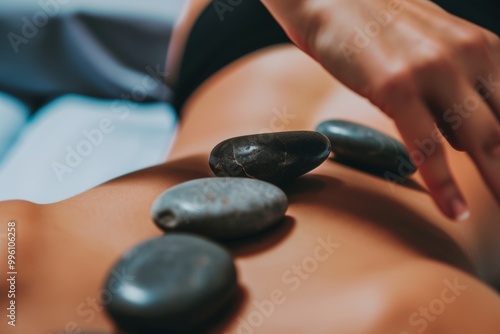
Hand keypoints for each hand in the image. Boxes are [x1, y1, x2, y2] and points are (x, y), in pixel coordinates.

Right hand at [262, 0, 499, 219]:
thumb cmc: (378, 26)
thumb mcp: (433, 49)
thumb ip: (457, 90)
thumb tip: (465, 136)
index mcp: (483, 48)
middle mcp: (469, 56)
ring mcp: (433, 71)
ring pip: (480, 140)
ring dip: (496, 183)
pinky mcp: (396, 87)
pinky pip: (426, 146)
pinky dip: (443, 184)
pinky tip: (455, 211)